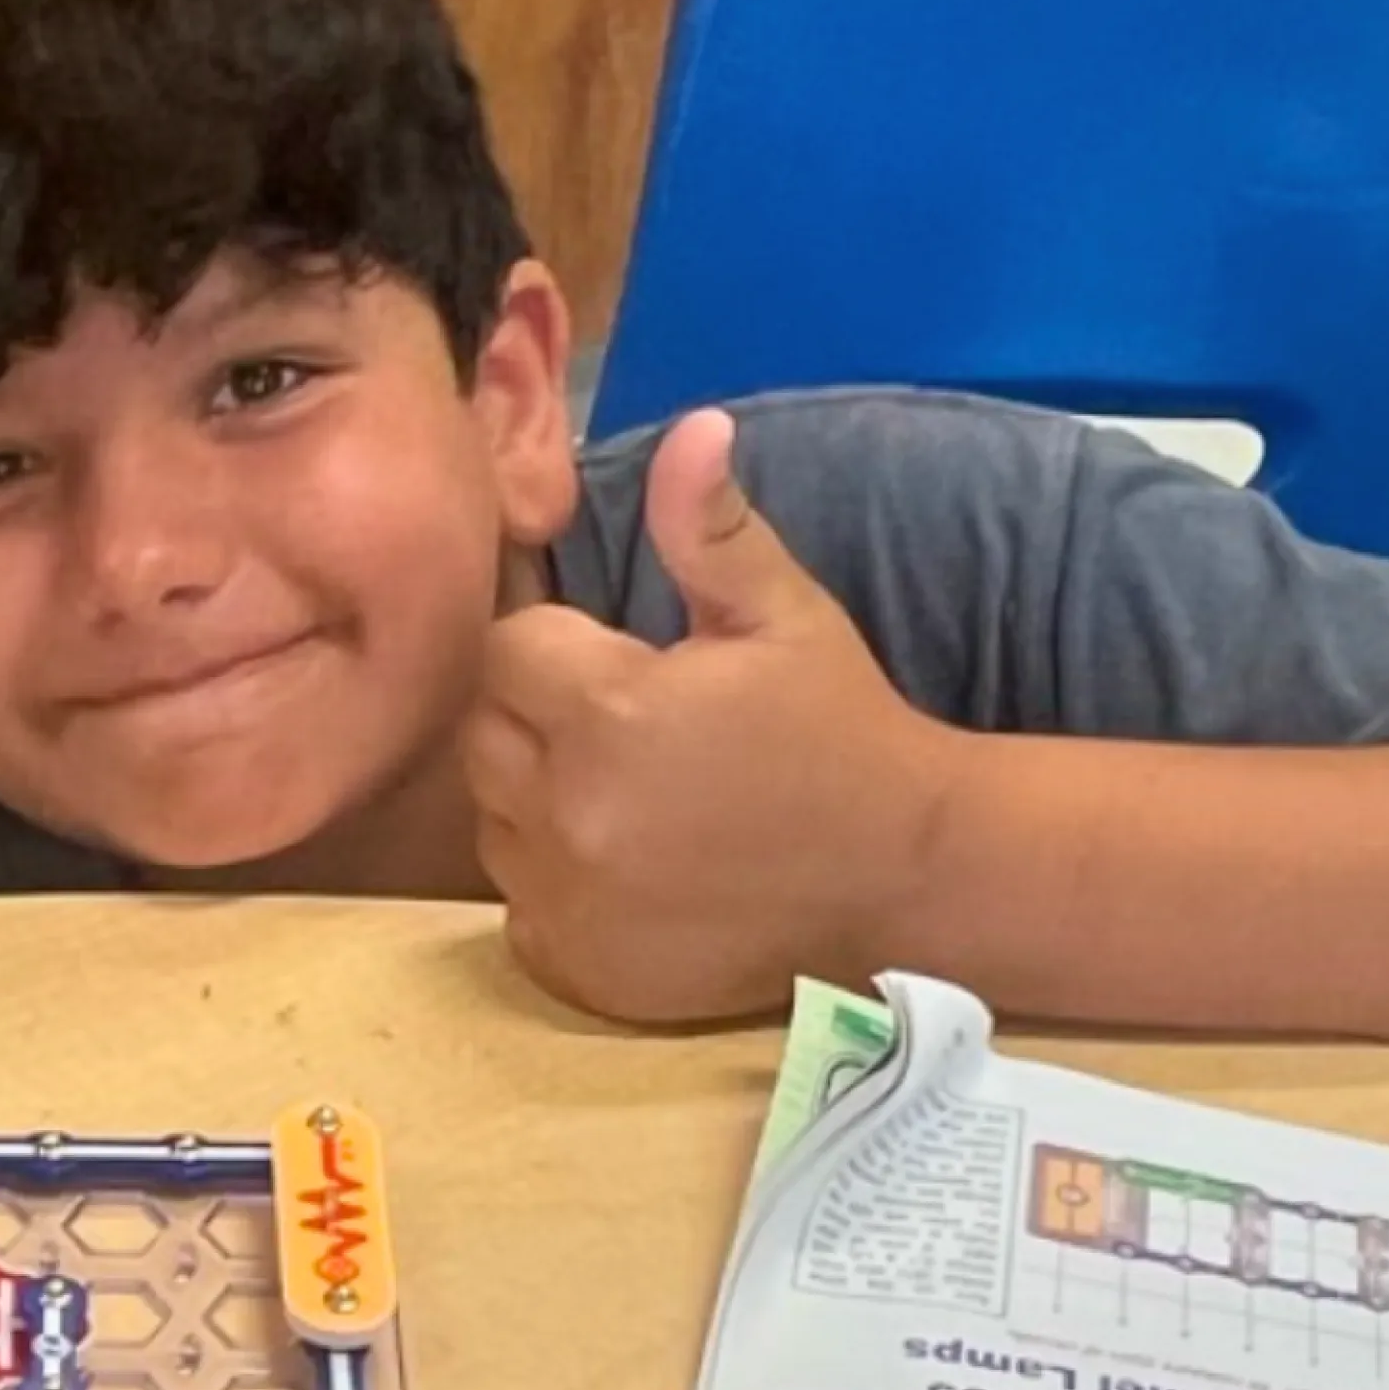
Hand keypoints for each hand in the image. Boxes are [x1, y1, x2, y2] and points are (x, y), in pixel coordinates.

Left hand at [465, 408, 970, 1022]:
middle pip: (485, 732)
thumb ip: (711, 530)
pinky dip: (554, 884)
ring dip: (537, 800)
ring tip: (629, 796)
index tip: (618, 664)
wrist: (903, 875)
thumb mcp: (784, 617)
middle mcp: (568, 809)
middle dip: (537, 718)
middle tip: (625, 729)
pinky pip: (517, 902)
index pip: (509, 649)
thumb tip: (692, 426)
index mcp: (610, 711)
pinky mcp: (574, 963)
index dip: (556, 648)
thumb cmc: (841, 731)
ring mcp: (566, 895)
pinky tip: (627, 865)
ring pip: (492, 819)